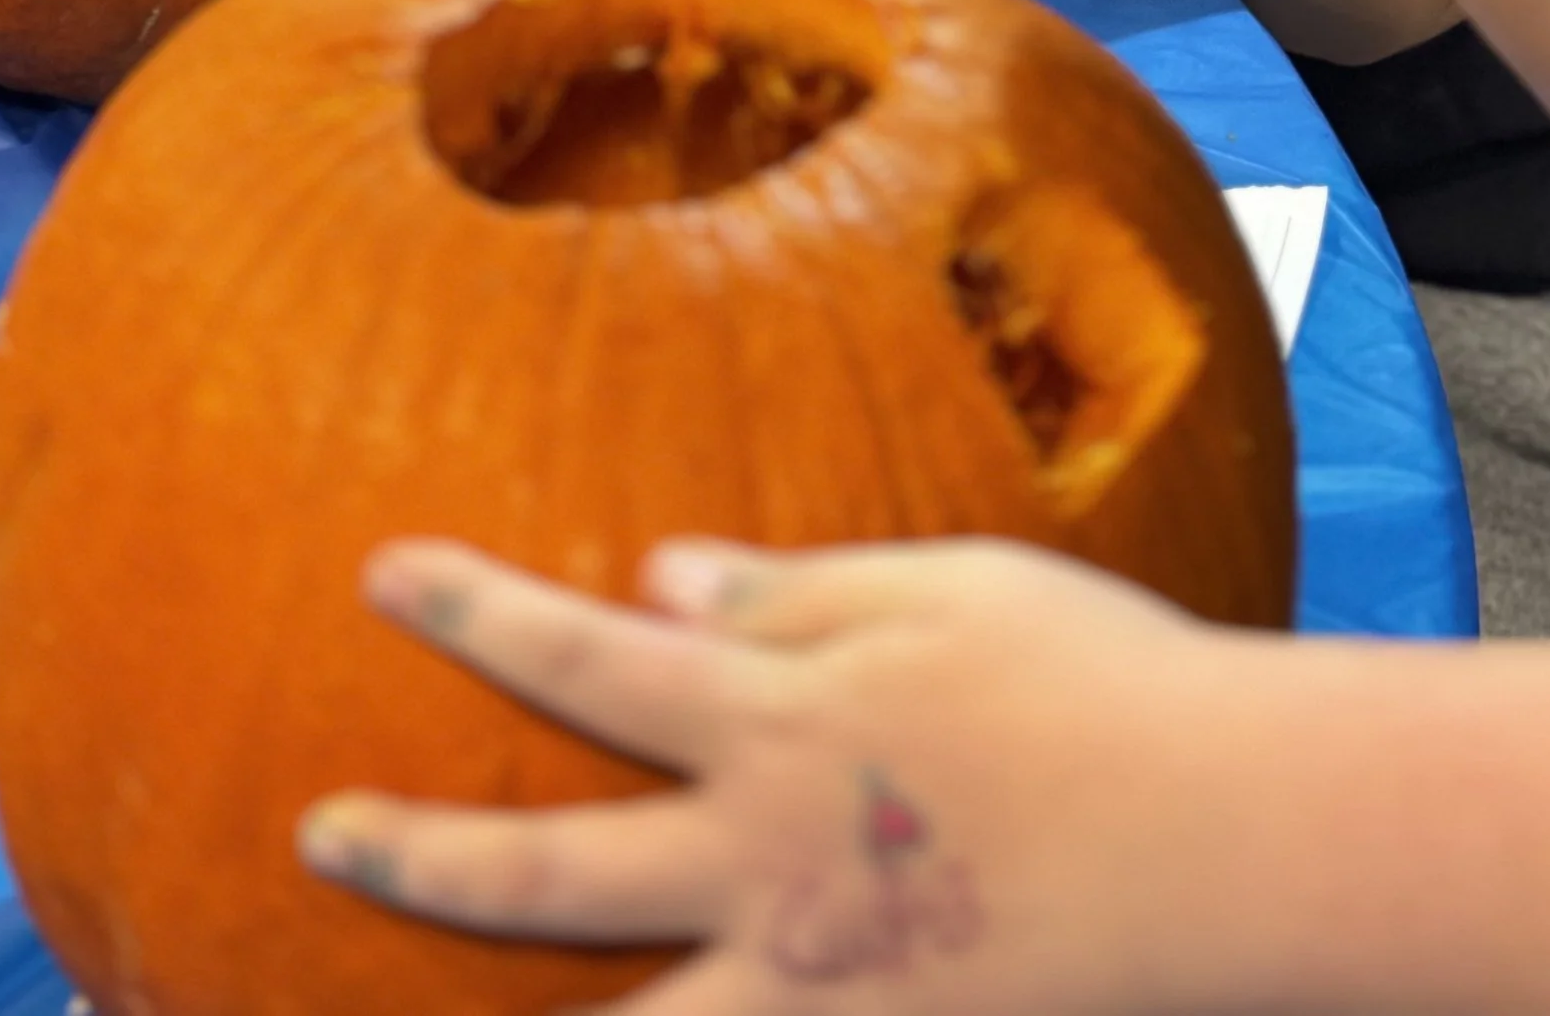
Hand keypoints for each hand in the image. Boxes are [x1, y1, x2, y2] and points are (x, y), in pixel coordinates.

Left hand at [299, 534, 1232, 1015]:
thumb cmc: (1100, 683)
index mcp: (782, 720)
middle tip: (322, 829)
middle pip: (550, 875)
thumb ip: (792, 591)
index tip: (382, 575)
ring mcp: (812, 984)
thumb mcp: (945, 591)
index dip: (475, 613)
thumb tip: (653, 577)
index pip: (588, 657)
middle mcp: (766, 864)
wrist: (1228, 839)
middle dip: (421, 853)